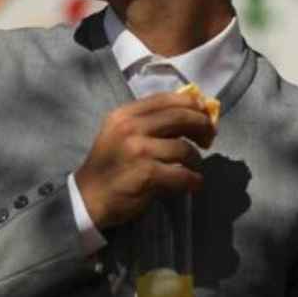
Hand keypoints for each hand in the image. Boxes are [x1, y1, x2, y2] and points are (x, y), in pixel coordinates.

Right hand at [74, 91, 214, 229]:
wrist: (88, 197)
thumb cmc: (109, 165)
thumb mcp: (120, 134)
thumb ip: (147, 122)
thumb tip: (189, 114)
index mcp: (124, 114)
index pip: (164, 99)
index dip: (190, 104)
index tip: (204, 112)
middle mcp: (130, 128)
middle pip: (179, 117)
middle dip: (202, 126)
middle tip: (209, 137)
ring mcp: (138, 150)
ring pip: (184, 148)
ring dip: (196, 159)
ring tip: (194, 167)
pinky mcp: (147, 174)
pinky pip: (182, 174)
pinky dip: (193, 180)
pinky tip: (194, 183)